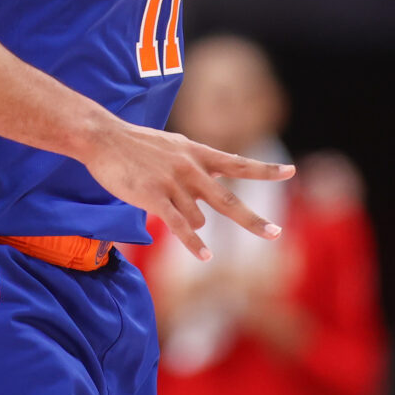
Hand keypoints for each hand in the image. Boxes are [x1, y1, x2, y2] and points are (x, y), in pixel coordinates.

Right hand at [82, 122, 293, 259]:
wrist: (104, 138)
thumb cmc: (136, 144)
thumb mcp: (174, 146)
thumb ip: (196, 163)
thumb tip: (216, 182)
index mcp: (198, 153)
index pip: (238, 163)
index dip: (265, 170)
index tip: (291, 172)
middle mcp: (191, 168)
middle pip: (229, 200)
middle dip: (253, 220)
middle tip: (277, 234)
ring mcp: (174, 183)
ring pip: (198, 219)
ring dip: (189, 225)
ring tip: (162, 204)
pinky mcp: (155, 198)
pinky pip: (181, 227)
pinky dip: (194, 244)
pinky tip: (206, 256)